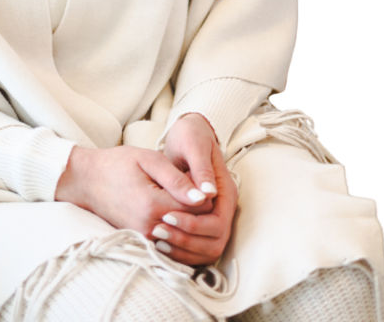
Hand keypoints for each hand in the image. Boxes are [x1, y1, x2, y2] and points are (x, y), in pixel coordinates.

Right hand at [55, 135, 232, 265]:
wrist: (87, 181)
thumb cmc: (118, 164)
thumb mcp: (149, 160)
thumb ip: (176, 179)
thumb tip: (202, 196)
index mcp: (153, 205)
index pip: (198, 209)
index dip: (203, 193)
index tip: (196, 178)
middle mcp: (149, 228)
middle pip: (193, 225)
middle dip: (199, 207)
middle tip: (190, 185)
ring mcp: (144, 238)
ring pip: (183, 235)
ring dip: (188, 218)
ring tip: (179, 194)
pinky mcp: (141, 240)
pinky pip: (170, 239)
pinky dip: (177, 226)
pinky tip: (171, 207)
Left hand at [158, 113, 237, 264]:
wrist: (188, 133)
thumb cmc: (190, 136)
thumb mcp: (193, 146)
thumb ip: (201, 169)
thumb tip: (208, 193)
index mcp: (225, 191)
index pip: (218, 224)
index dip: (194, 226)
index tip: (168, 217)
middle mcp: (223, 207)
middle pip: (215, 242)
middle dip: (187, 241)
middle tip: (159, 232)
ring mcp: (214, 216)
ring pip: (207, 249)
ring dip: (184, 250)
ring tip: (157, 241)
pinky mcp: (202, 220)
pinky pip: (197, 246)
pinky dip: (182, 250)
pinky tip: (161, 243)